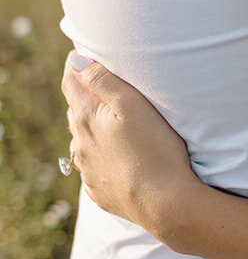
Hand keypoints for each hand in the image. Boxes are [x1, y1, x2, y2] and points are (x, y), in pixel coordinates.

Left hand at [61, 56, 201, 245]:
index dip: (77, 65)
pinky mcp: (100, 191)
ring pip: (83, 141)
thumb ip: (104, 80)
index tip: (83, 55)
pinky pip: (94, 168)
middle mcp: (80, 145)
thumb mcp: (134, 105)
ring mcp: (88, 171)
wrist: (165, 204)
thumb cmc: (156, 150)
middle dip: (86, 96)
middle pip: (76, 111)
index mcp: (86, 119)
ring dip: (92, 129)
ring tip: (111, 124)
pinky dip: (102, 157)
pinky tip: (118, 158)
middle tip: (103, 86)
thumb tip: (78, 61)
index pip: (71, 82)